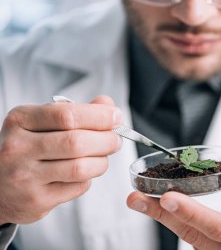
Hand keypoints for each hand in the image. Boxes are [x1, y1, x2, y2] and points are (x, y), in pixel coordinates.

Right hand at [0, 95, 121, 224]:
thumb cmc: (25, 148)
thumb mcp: (40, 122)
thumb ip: (74, 111)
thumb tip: (108, 106)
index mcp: (21, 121)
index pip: (67, 115)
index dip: (99, 116)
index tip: (116, 117)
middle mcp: (19, 148)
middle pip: (76, 142)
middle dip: (106, 140)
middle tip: (116, 140)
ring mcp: (26, 177)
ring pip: (80, 168)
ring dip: (102, 161)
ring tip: (104, 156)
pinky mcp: (36, 200)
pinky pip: (77, 187)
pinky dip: (89, 178)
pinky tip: (85, 172)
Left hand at [127, 140, 220, 249]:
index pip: (219, 227)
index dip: (193, 213)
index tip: (168, 198)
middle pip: (193, 234)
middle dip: (161, 215)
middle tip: (135, 198)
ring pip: (188, 237)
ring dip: (163, 217)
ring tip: (139, 199)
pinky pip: (193, 237)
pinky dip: (176, 221)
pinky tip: (160, 206)